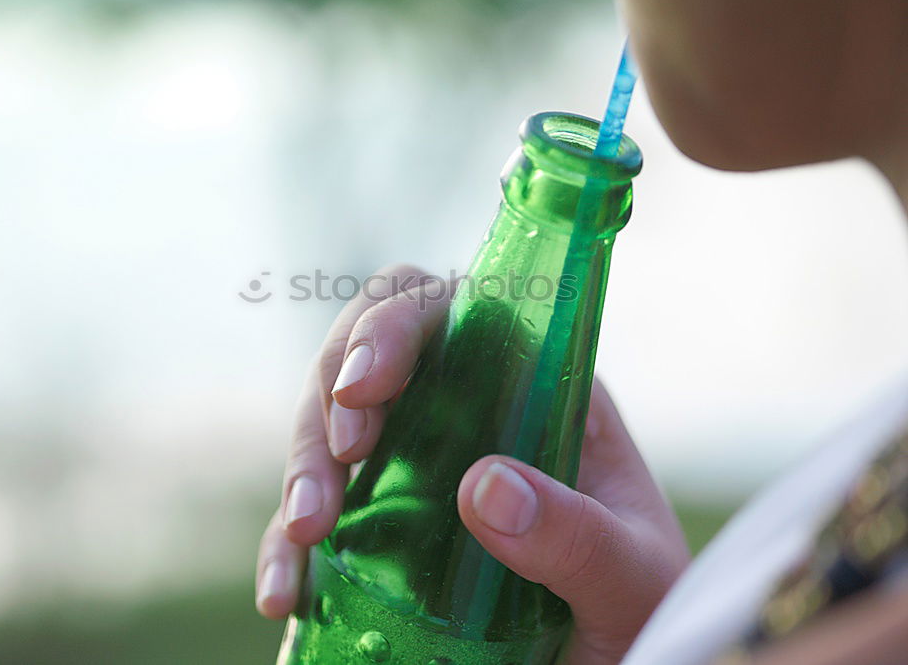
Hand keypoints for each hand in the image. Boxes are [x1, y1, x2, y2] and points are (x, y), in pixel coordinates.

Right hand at [256, 265, 690, 663]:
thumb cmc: (639, 611)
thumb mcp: (630, 578)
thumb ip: (577, 535)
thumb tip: (483, 485)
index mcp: (532, 387)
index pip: (451, 311)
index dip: (395, 323)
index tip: (366, 382)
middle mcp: (464, 410)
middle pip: (368, 351)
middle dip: (335, 390)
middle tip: (340, 454)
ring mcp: (412, 466)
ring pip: (327, 422)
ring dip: (303, 463)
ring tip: (306, 532)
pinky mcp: (377, 529)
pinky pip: (314, 515)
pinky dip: (284, 546)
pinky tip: (282, 592)